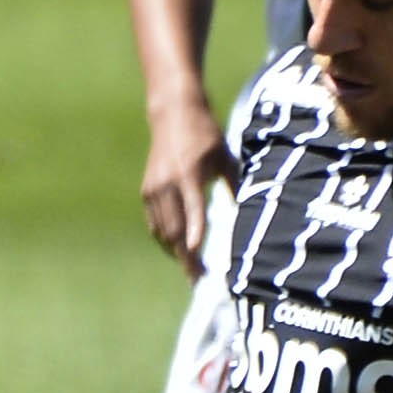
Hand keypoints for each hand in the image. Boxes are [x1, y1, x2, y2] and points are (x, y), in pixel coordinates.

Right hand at [140, 100, 229, 274]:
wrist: (172, 114)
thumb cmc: (205, 135)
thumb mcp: (225, 157)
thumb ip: (234, 185)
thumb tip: (246, 213)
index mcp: (189, 174)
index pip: (193, 210)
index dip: (195, 234)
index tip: (197, 254)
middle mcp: (167, 184)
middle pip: (174, 230)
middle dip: (186, 257)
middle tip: (199, 278)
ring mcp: (153, 189)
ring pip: (163, 231)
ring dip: (176, 252)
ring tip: (192, 268)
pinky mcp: (146, 192)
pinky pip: (156, 224)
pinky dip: (167, 238)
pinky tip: (179, 248)